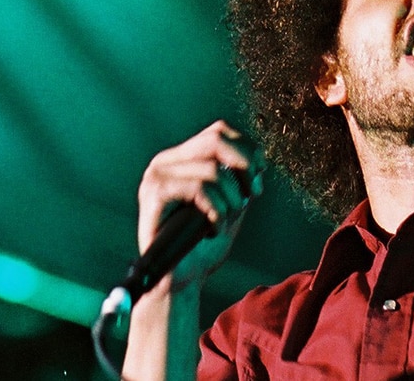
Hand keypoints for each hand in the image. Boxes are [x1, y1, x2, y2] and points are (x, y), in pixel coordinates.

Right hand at [136, 120, 264, 292]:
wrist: (181, 281)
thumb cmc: (204, 244)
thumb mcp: (230, 203)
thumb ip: (241, 179)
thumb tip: (258, 162)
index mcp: (181, 159)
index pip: (220, 131)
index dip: (248, 150)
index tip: (258, 180)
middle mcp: (165, 162)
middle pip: (216, 140)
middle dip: (244, 168)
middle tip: (248, 197)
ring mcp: (156, 177)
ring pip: (213, 170)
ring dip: (231, 200)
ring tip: (224, 221)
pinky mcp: (154, 196)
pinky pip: (200, 189)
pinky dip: (216, 211)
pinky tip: (213, 229)